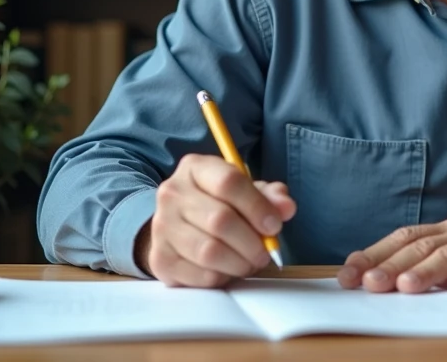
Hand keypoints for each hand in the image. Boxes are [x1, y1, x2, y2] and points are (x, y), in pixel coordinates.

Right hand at [135, 153, 296, 287]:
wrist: (178, 225)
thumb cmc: (219, 204)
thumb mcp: (246, 191)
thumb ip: (269, 196)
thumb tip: (286, 207)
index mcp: (195, 168)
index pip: (229, 182)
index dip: (257, 206)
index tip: (274, 226)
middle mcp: (172, 193)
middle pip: (220, 220)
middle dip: (252, 242)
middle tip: (265, 252)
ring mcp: (162, 226)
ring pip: (209, 251)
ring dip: (239, 263)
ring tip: (250, 263)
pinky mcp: (160, 259)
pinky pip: (200, 275)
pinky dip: (222, 277)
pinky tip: (228, 270)